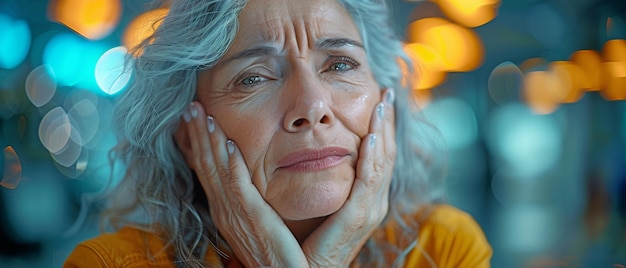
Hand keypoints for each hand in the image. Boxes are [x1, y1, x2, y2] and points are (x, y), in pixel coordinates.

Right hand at [175, 102, 306, 266]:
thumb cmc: (279, 253)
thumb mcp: (261, 222)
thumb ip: (255, 200)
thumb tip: (255, 182)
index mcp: (226, 209)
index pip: (208, 170)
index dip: (199, 144)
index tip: (196, 119)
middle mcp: (225, 209)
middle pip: (205, 164)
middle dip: (197, 134)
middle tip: (190, 106)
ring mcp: (234, 214)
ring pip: (215, 170)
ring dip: (208, 141)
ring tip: (201, 114)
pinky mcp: (251, 219)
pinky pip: (237, 187)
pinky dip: (230, 166)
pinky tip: (227, 145)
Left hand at [302, 88, 395, 266]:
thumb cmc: (309, 240)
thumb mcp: (323, 205)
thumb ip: (328, 183)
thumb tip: (319, 155)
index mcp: (367, 199)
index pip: (380, 156)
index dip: (382, 128)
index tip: (380, 102)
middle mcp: (375, 202)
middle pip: (387, 154)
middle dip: (388, 123)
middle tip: (387, 94)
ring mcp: (370, 209)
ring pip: (383, 162)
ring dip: (383, 131)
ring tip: (382, 106)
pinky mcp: (359, 216)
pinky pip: (370, 181)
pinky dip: (373, 157)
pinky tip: (371, 137)